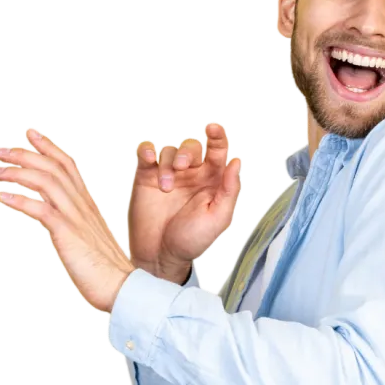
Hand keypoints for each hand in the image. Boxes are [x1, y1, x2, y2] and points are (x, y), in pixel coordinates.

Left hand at [0, 127, 134, 312]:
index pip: (68, 166)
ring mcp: (76, 218)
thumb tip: (59, 222)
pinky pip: (41, 209)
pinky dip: (19, 200)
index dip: (48, 147)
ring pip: (46, 182)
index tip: (30, 134)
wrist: (122, 287)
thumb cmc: (106, 269)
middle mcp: (83, 206)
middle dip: (25, 154)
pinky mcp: (68, 233)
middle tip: (0, 150)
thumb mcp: (89, 238)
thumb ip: (76, 224)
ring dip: (17, 173)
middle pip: (54, 168)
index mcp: (87, 205)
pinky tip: (2, 197)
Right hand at [127, 122, 242, 282]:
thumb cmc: (191, 241)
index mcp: (213, 181)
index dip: (218, 137)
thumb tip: (236, 162)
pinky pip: (147, 154)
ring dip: (169, 163)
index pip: (218, 151)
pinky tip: (150, 160)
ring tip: (166, 187)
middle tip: (184, 169)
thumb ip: (229, 189)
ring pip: (170, 150)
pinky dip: (148, 152)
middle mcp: (192, 174)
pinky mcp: (147, 178)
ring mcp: (169, 175)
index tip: (214, 128)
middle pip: (192, 146)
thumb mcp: (217, 218)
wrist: (161, 255)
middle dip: (189, 152)